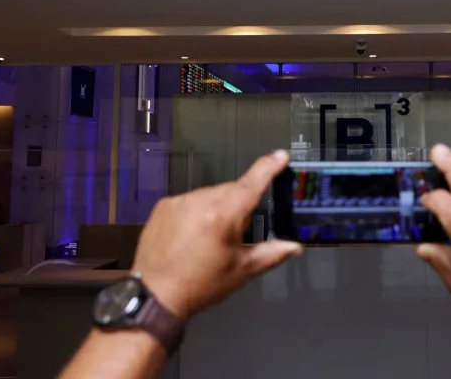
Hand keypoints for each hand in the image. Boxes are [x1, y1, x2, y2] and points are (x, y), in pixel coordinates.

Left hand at [131, 150, 300, 319]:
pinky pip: (189, 201)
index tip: (281, 155)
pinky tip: (190, 235)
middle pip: (231, 191)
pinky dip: (196, 212)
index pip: (253, 183)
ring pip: (210, 195)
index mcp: (225, 214)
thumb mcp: (241, 271)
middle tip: (235, 233)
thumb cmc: (202, 285)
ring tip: (209, 238)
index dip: (269, 167)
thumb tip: (296, 247)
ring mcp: (180, 200)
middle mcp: (202, 199)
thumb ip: (271, 254)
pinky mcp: (163, 205)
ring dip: (216, 208)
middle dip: (238, 204)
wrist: (154, 295)